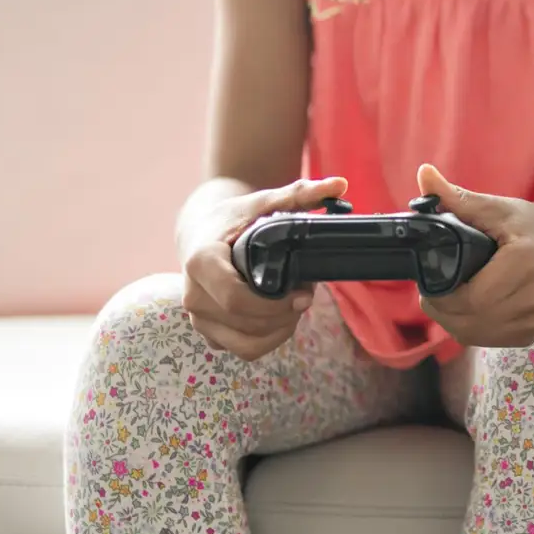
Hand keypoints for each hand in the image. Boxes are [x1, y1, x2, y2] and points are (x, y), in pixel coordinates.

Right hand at [181, 176, 344, 360]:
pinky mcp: (208, 332)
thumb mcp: (264, 201)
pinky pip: (242, 349)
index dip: (274, 305)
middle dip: (284, 315)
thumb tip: (340, 184)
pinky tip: (281, 318)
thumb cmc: (235, 217)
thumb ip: (300, 193)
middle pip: (245, 324)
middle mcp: (193, 295)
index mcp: (202, 263)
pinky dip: (268, 340)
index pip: (235, 298)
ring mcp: (199, 318)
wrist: (201, 231)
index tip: (303, 294)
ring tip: (295, 306)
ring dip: (279, 331)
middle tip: (305, 294)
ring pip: (246, 345)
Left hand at [415, 164, 533, 347]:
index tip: (429, 280)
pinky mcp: (531, 332)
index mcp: (525, 263)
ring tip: (448, 297)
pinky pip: (487, 340)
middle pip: (469, 319)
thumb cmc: (527, 224)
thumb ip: (457, 197)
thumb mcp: (494, 207)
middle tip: (432, 289)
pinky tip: (468, 309)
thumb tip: (424, 174)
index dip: (441, 295)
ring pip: (474, 334)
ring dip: (452, 321)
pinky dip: (470, 328)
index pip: (470, 298)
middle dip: (441, 308)